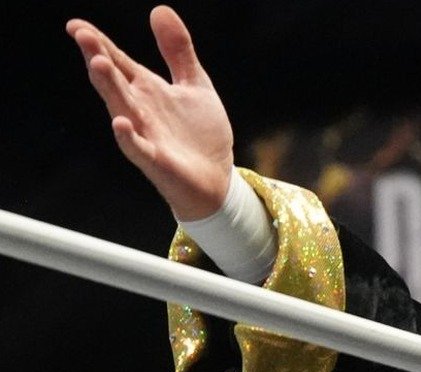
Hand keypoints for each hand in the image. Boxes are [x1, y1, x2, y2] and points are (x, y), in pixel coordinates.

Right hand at [67, 6, 233, 219]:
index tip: (76, 26)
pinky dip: (128, 136)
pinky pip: (138, 148)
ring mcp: (146, 135)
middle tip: (83, 36)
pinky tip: (120, 122)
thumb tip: (159, 9)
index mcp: (146, 89)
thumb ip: (178, 51)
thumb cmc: (201, 134)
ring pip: (121, 109)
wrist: (217, 179)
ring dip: (109, 89)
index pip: (118, 62)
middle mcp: (140, 109)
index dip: (98, 44)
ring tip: (98, 65)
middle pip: (114, 81)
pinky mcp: (157, 160)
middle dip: (99, 58)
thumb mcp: (194, 84)